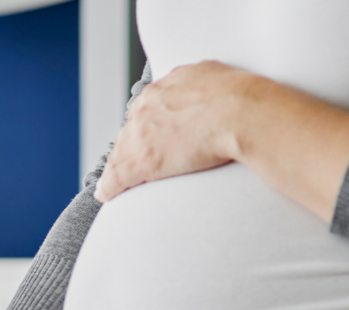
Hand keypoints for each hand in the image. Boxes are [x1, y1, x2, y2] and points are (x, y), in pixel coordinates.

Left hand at [96, 61, 258, 202]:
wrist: (242, 112)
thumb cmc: (240, 96)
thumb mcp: (213, 76)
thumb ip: (199, 83)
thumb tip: (203, 86)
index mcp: (162, 89)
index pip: (143, 112)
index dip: (144, 128)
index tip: (148, 138)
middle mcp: (146, 108)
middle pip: (128, 132)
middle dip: (130, 147)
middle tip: (135, 161)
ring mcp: (141, 134)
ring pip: (120, 154)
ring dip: (117, 168)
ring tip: (115, 182)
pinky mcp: (142, 160)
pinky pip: (117, 177)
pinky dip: (109, 187)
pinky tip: (106, 194)